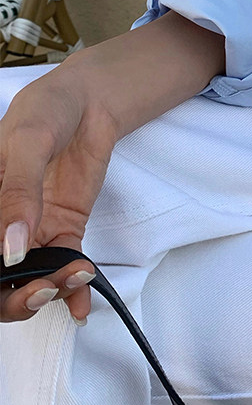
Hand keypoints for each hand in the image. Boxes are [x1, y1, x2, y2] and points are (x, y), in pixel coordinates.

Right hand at [0, 62, 117, 324]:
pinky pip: (63, 266)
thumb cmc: (46, 111)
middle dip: (14, 299)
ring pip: (27, 281)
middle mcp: (0, 224)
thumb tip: (12, 249)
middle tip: (41, 291)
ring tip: (72, 278)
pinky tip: (81, 304)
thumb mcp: (27, 143)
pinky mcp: (62, 228)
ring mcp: (30, 230)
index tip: (5, 282)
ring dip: (46, 293)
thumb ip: (18, 192)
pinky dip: (71, 289)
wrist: (89, 101)